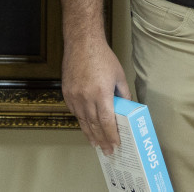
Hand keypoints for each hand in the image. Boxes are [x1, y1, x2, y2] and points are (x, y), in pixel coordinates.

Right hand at [62, 32, 131, 153]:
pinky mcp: (66, 91)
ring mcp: (74, 95)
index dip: (111, 136)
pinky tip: (86, 125)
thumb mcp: (119, 76)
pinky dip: (81, 120)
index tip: (115, 146)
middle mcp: (86, 97)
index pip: (106, 122)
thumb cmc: (102, 57)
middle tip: (107, 151)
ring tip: (95, 144)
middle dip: (101, 140)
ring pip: (82, 120)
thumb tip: (127, 107)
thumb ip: (123, 94)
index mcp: (101, 94)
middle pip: (94, 125)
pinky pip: (74, 111)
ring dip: (89, 134)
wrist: (82, 43)